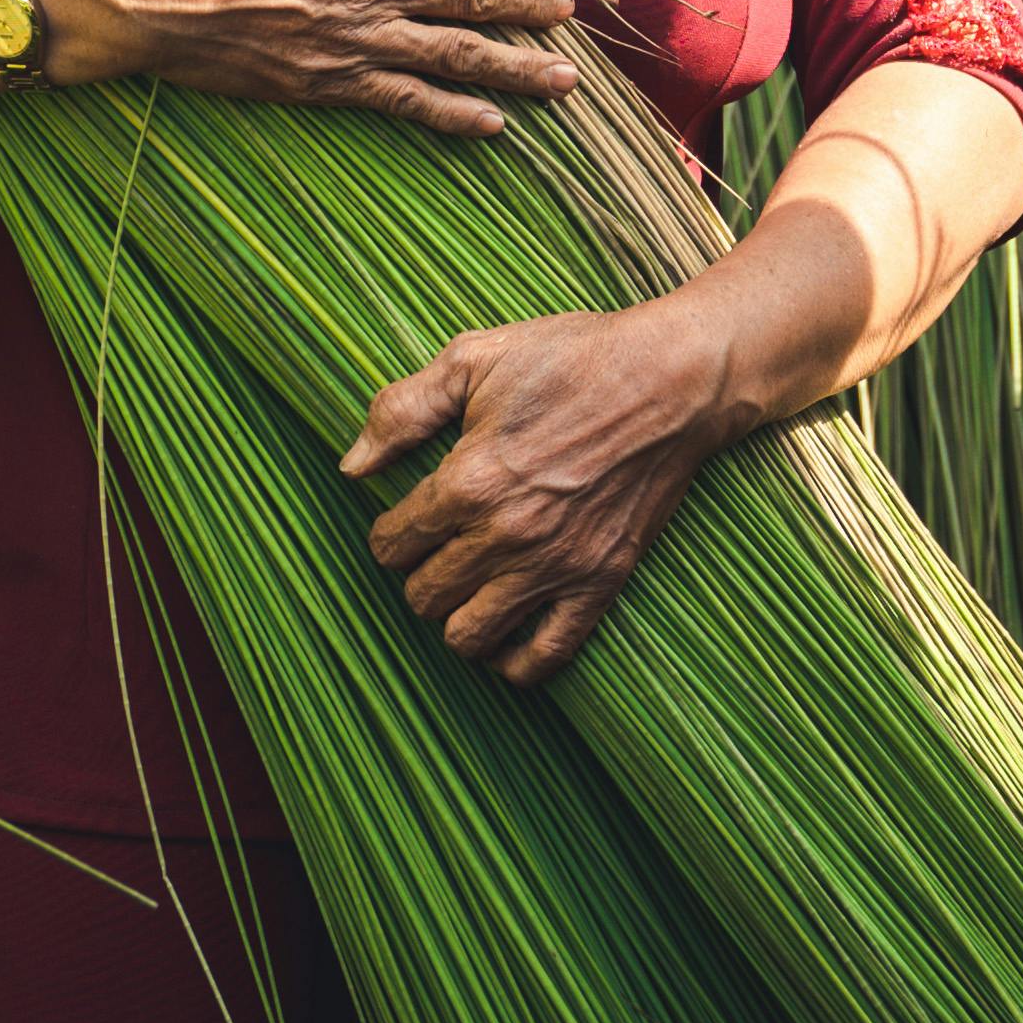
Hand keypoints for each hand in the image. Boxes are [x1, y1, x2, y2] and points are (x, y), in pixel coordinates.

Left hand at [342, 300, 737, 682]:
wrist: (671, 380)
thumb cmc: (572, 359)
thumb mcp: (473, 359)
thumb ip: (401, 411)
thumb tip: (351, 464)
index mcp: (467, 481)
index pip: (392, 544)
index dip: (386, 536)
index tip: (400, 525)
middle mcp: (505, 535)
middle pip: (423, 596)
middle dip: (417, 578)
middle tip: (434, 555)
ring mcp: (554, 566)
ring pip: (469, 636)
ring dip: (454, 620)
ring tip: (464, 592)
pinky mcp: (600, 583)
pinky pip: (545, 655)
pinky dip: (515, 662)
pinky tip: (504, 639)